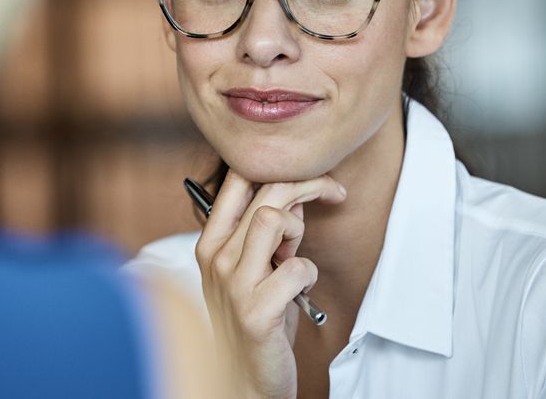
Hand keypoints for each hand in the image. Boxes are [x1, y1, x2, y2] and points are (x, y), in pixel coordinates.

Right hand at [193, 170, 346, 398]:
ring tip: (295, 260)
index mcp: (210, 243)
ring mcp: (232, 284)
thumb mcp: (256, 269)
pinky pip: (297, 268)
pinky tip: (300, 294)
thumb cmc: (256, 320)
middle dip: (309, 186)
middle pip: (265, 192)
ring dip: (298, 232)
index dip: (281, 167)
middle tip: (335, 194)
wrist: (245, 380)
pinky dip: (309, 276)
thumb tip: (296, 197)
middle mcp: (215, 258)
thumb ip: (268, 234)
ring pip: (272, 219)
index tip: (313, 176)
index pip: (238, 179)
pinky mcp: (254, 311)